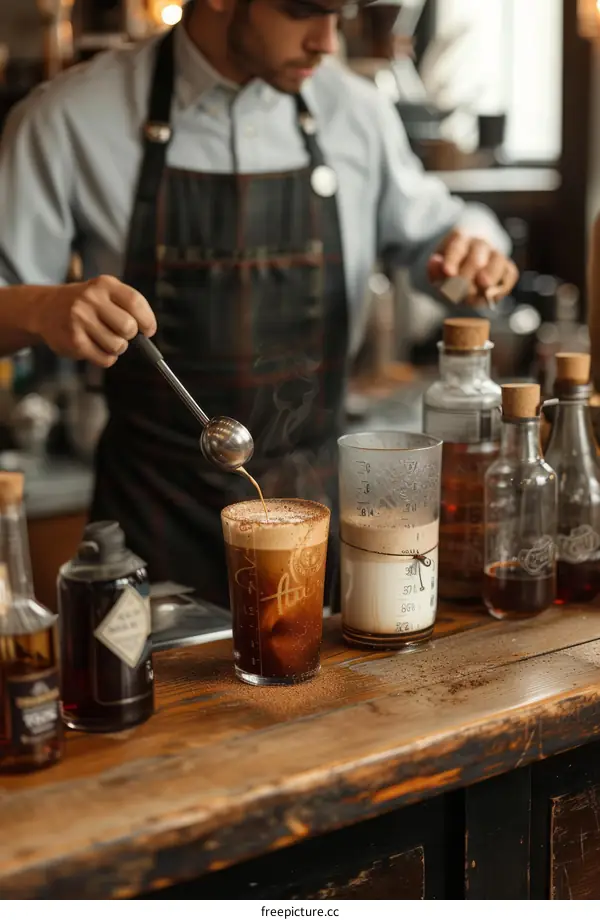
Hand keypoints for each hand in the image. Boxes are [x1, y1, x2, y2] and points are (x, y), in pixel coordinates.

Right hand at [31, 275, 156, 367]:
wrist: (45, 309)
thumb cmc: (85, 304)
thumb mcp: (104, 292)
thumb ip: (127, 306)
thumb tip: (148, 331)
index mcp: (104, 285)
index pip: (135, 302)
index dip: (147, 320)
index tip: (148, 330)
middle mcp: (90, 299)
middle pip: (128, 327)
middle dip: (130, 336)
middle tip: (121, 334)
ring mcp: (80, 320)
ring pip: (118, 346)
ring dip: (117, 348)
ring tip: (105, 339)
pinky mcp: (74, 341)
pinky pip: (105, 359)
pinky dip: (106, 358)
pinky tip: (95, 347)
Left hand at [428, 230, 518, 304]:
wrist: (464, 275)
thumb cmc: (449, 273)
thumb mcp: (436, 271)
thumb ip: (434, 269)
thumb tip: (435, 261)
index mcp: (460, 239)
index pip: (457, 247)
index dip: (452, 260)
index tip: (448, 272)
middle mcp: (480, 244)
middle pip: (477, 255)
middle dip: (468, 274)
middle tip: (459, 291)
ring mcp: (496, 255)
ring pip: (498, 260)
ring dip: (490, 274)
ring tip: (483, 286)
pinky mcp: (507, 269)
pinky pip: (511, 274)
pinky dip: (503, 285)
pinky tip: (492, 296)